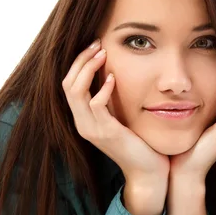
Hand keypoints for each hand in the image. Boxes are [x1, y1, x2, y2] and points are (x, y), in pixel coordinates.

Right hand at [63, 39, 170, 183]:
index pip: (69, 84)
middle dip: (80, 60)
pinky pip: (96, 105)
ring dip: (88, 68)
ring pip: (76, 91)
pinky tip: (114, 78)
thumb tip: (113, 73)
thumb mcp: (121, 117)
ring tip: (103, 54)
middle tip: (97, 43)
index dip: (78, 63)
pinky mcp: (106, 133)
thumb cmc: (139, 143)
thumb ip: (112, 100)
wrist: (148, 171)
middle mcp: (82, 124)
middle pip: (67, 84)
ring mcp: (92, 130)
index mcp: (83, 119)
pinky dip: (103, 88)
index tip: (94, 46)